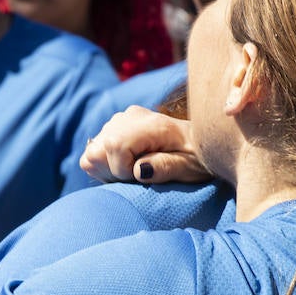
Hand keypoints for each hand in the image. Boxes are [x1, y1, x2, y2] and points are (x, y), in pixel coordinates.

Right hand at [80, 106, 210, 183]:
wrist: (203, 141)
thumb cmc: (200, 158)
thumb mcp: (190, 167)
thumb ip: (166, 167)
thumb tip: (139, 171)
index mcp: (152, 125)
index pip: (115, 145)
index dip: (122, 170)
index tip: (142, 177)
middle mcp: (130, 117)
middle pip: (97, 150)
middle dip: (113, 172)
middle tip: (139, 176)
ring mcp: (120, 120)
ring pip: (92, 152)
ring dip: (108, 169)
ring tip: (134, 171)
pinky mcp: (115, 127)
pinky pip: (94, 151)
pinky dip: (106, 165)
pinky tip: (128, 166)